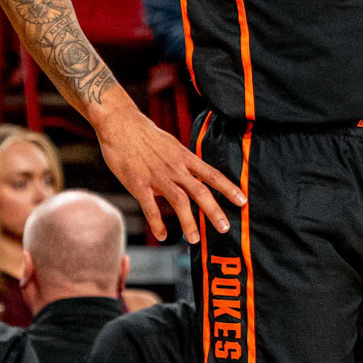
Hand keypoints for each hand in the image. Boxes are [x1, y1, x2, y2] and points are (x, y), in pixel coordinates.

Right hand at [94, 97, 243, 244]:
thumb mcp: (170, 145)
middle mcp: (174, 167)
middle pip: (200, 190)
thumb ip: (180, 162)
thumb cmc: (145, 134)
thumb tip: (188, 177)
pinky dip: (157, 222)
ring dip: (188, 221)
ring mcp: (157, 176)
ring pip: (179, 201)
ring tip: (195, 239)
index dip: (228, 188)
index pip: (211, 174)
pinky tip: (163, 235)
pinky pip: (150, 206)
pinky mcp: (138, 183)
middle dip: (214, 210)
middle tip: (225, 228)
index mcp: (184, 157)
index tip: (242, 201)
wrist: (120, 123)